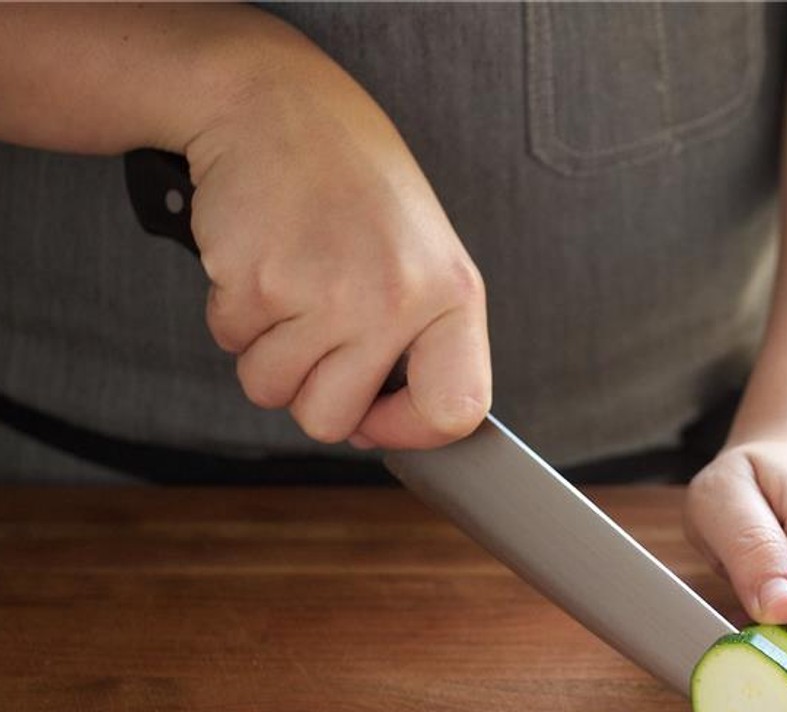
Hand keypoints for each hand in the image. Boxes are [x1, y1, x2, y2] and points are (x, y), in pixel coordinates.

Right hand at [185, 38, 488, 448]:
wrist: (276, 103)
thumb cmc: (353, 184)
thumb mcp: (422, 256)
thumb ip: (417, 341)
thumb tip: (374, 428)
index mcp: (452, 296)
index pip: (454, 410)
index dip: (408, 431)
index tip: (379, 418)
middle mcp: (396, 300)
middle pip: (332, 420)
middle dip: (308, 391)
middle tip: (312, 333)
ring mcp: (327, 293)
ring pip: (271, 389)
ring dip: (265, 350)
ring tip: (289, 286)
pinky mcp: (258, 281)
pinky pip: (231, 343)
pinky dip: (233, 311)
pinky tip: (260, 259)